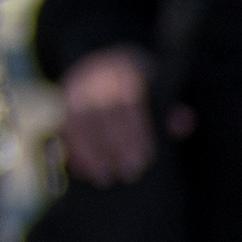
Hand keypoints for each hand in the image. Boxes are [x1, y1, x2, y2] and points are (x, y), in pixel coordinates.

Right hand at [58, 44, 169, 185]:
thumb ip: (171, 108)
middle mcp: (95, 74)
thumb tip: (182, 124)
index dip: (135, 134)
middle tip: (128, 173)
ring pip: (76, 121)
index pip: (128, 104)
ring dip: (88, 153)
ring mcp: (73, 86)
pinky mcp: (59, 101)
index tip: (143, 159)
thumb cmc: (139, 86)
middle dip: (113, 146)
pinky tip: (80, 170)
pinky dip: (69, 149)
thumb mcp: (158, 88)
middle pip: (101, 113)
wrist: (102, 63)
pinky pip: (61, 126)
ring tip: (103, 178)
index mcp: (124, 69)